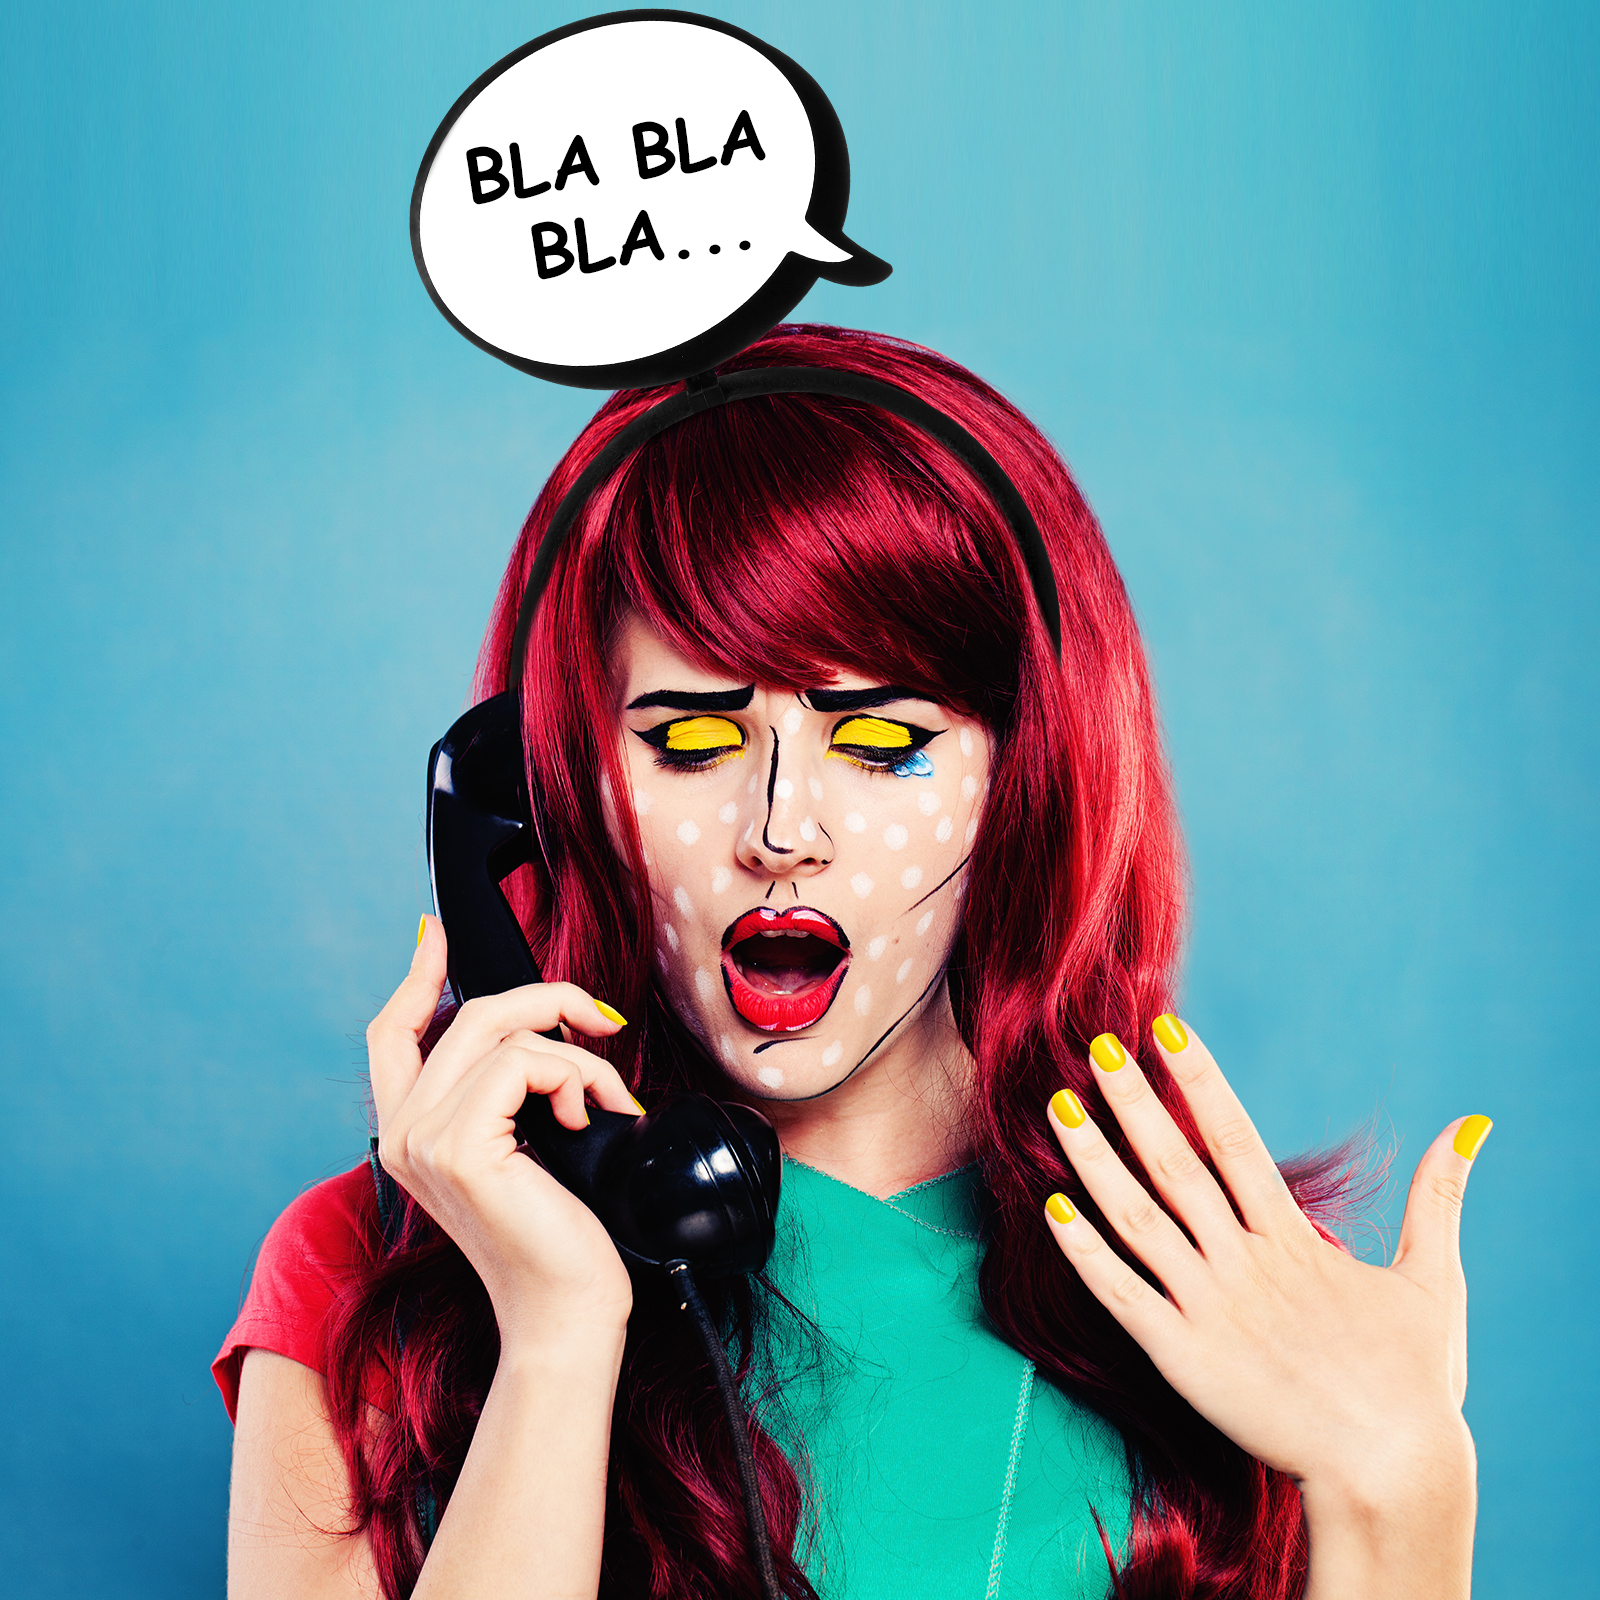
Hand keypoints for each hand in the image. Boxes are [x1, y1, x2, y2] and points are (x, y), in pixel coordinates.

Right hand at [368, 916, 642, 1350]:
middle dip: (546, 1000)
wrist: (567, 1311)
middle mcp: (402, 1134)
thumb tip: (538, 1027)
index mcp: (410, 1134)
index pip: (391, 1035)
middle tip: (602, 1021)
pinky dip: (576, 1074)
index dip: (416, 978)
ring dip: (577, 1055)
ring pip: (505, 1033)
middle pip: (468, 1016)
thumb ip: (509, 1091)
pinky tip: (592, 1114)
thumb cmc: (559, 1237)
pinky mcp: (461, 1147)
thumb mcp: (526, 1146)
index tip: (437, 935)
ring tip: (604, 1100)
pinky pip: (527, 1061)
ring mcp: (424, 1140)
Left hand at [1043, 1019, 1486, 1539]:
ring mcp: (1207, 1309)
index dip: (1197, 1082)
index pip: (1234, 1139)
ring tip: (1057, 1108)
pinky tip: (1050, 1209)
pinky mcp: (1182, 1357)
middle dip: (1131, 1104)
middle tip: (1094, 1048)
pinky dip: (1083, 1252)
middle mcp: (1243, 1264)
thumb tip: (1471, 1125)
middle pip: (1174, 1166)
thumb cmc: (1413, 1381)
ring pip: (1136, 1219)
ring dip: (1094, 1161)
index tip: (1163, 1032)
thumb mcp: (1434, 1280)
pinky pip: (1120, 1295)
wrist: (1390, 1475)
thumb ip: (1438, 1198)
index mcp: (1293, 1240)